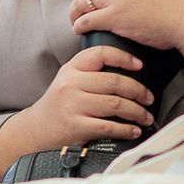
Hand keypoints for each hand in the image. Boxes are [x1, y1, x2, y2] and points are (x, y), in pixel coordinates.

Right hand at [12, 45, 154, 149]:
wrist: (35, 130)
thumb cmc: (58, 104)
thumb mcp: (67, 79)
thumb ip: (90, 72)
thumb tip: (128, 72)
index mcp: (71, 69)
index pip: (101, 53)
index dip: (124, 57)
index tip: (140, 65)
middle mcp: (71, 84)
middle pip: (114, 81)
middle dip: (138, 90)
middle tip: (149, 98)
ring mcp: (73, 105)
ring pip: (115, 104)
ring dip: (137, 112)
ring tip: (146, 116)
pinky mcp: (76, 126)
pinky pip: (109, 127)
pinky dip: (126, 129)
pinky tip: (134, 130)